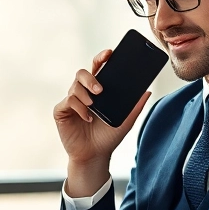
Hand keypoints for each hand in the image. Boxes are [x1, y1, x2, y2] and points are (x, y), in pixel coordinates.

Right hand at [54, 49, 150, 173]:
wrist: (94, 156)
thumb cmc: (108, 138)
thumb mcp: (125, 121)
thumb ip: (135, 106)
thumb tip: (147, 90)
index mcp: (97, 90)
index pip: (97, 68)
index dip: (101, 58)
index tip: (109, 53)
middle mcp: (83, 92)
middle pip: (82, 73)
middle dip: (90, 78)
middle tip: (100, 90)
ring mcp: (71, 101)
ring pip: (74, 87)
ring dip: (85, 94)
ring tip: (94, 105)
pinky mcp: (61, 111)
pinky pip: (68, 102)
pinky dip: (79, 108)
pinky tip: (88, 117)